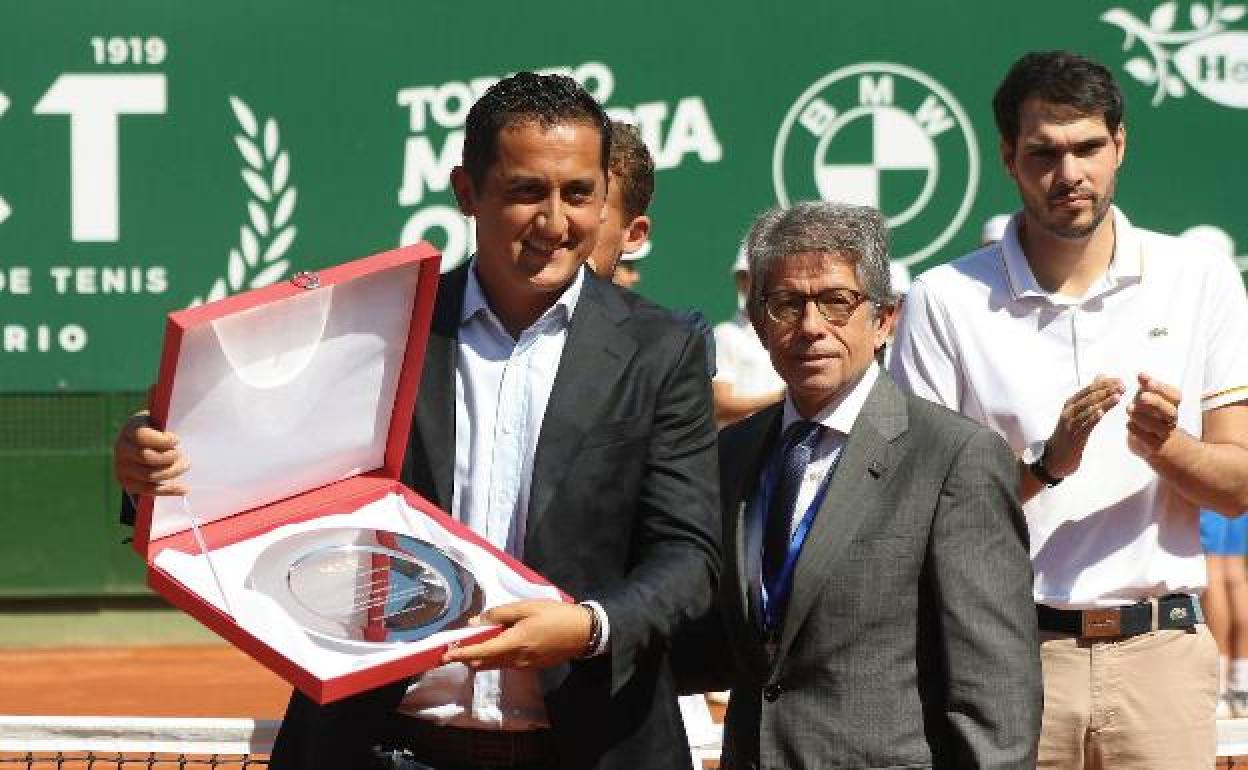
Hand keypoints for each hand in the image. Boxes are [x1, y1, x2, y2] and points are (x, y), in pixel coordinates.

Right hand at [113, 410, 190, 495]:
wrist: (144, 446)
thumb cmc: (159, 429)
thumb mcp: (159, 416)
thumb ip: (161, 406)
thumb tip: (157, 388)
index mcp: (130, 428)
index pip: (142, 436)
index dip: (162, 440)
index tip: (177, 440)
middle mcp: (122, 447)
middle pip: (146, 457)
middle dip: (169, 458)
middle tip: (183, 455)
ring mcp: (122, 466)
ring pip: (149, 475)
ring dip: (172, 472)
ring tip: (186, 465)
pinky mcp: (127, 483)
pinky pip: (149, 490)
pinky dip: (168, 490)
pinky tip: (183, 488)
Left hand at [441, 600, 592, 670]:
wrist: (583, 633)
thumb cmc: (556, 616)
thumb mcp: (528, 607)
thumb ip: (500, 614)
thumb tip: (476, 622)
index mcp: (514, 643)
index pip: (480, 652)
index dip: (460, 654)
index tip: (444, 655)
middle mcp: (516, 659)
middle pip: (483, 663)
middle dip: (466, 657)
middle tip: (453, 645)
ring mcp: (523, 665)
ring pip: (493, 665)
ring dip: (479, 657)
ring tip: (472, 642)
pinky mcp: (530, 666)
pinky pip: (505, 663)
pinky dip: (494, 656)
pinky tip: (495, 642)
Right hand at [1045, 376, 1124, 478]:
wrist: (1056, 457)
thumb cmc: (1069, 432)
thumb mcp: (1076, 412)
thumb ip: (1089, 395)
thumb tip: (1101, 376)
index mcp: (1071, 403)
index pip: (1089, 388)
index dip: (1105, 383)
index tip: (1120, 381)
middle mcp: (1069, 411)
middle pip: (1089, 397)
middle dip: (1107, 391)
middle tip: (1123, 387)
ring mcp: (1070, 423)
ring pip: (1088, 409)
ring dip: (1103, 402)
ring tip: (1117, 397)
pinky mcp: (1074, 436)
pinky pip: (1084, 425)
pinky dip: (1092, 417)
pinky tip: (1101, 413)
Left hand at [1127, 373, 1182, 458]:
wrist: (1157, 443)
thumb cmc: (1151, 415)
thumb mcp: (1149, 399)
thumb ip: (1146, 387)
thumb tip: (1140, 374)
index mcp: (1172, 406)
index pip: (1175, 396)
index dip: (1162, 388)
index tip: (1147, 381)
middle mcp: (1171, 420)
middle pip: (1170, 412)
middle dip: (1156, 403)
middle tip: (1141, 396)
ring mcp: (1165, 434)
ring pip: (1160, 427)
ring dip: (1144, 417)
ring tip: (1129, 408)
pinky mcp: (1155, 446)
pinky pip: (1149, 440)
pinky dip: (1138, 431)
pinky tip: (1128, 424)